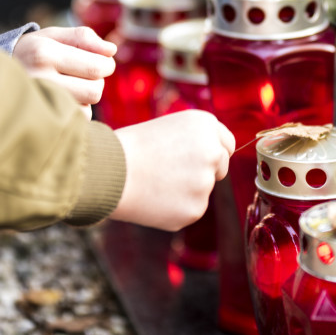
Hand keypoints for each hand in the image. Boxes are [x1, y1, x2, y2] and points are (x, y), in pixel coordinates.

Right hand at [12, 27, 115, 117]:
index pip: (98, 66)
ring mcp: (36, 103)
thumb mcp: (52, 36)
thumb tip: (111, 50)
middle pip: (95, 91)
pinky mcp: (38, 122)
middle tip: (81, 76)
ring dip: (83, 99)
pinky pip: (74, 123)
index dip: (106, 64)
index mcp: (43, 52)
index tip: (99, 62)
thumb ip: (83, 37)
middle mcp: (38, 78)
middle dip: (95, 82)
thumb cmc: (31, 53)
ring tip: (66, 88)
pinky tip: (59, 102)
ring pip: (86, 109)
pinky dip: (72, 113)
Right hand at [110, 110, 234, 230]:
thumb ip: (196, 141)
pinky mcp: (196, 208)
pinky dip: (175, 208)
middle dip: (203, 172)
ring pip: (203, 190)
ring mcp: (206, 182)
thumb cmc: (131, 148)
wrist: (108, 172)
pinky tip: (154, 198)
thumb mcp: (169, 127)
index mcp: (205, 125)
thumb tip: (213, 159)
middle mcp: (213, 151)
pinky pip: (190, 210)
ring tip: (155, 183)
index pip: (227, 144)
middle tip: (170, 172)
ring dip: (186, 191)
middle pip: (220, 168)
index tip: (198, 159)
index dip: (213, 153)